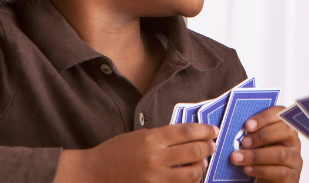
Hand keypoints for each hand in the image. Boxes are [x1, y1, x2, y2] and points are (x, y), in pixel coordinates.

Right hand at [53, 123, 217, 182]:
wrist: (94, 173)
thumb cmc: (115, 152)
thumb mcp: (139, 136)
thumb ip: (163, 136)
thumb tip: (190, 136)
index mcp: (151, 139)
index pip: (187, 132)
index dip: (205, 131)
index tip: (213, 131)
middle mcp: (155, 158)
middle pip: (194, 151)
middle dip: (208, 148)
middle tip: (211, 146)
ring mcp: (155, 177)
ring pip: (192, 173)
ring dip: (201, 167)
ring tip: (201, 162)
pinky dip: (189, 181)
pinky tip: (189, 175)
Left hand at [229, 106, 302, 181]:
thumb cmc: (260, 162)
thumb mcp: (256, 145)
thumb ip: (250, 135)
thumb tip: (229, 129)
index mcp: (285, 129)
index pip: (281, 115)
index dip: (265, 117)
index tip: (248, 125)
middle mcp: (293, 143)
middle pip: (286, 131)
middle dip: (262, 135)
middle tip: (244, 142)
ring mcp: (295, 161)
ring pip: (281, 154)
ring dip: (256, 155)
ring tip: (238, 157)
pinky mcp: (292, 177)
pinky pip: (279, 172)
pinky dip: (260, 170)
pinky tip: (247, 169)